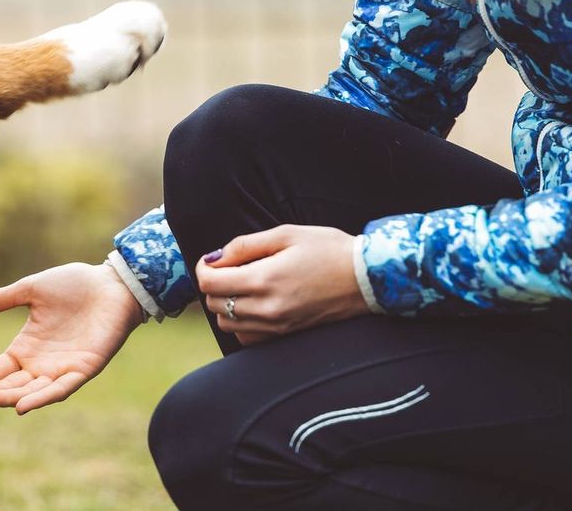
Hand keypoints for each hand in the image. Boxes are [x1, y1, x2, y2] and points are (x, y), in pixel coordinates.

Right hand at [0, 261, 142, 413]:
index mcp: (27, 346)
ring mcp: (63, 368)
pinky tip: (23, 406)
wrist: (111, 283)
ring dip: (10, 397)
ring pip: (32, 391)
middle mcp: (42, 363)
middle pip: (11, 384)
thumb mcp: (30, 290)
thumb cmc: (74, 285)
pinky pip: (61, 389)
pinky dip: (43, 398)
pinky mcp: (84, 369)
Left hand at [196, 225, 368, 344]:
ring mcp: (276, 326)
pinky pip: (247, 338)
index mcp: (264, 279)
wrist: (367, 279)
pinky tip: (255, 305)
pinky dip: (241, 323)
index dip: (204, 267)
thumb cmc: (329, 250)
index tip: (214, 259)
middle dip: (214, 284)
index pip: (210, 283)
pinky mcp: (286, 336)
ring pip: (227, 324)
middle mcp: (266, 308)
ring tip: (244, 285)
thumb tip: (215, 257)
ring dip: (225, 304)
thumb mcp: (286, 234)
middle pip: (214, 304)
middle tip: (231, 267)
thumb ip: (245, 245)